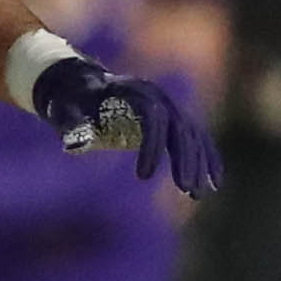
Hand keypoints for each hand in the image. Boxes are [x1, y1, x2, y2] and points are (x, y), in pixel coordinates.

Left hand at [28, 54, 221, 194]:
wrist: (83, 85)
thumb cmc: (72, 101)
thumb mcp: (66, 111)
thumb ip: (74, 127)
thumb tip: (74, 146)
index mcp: (132, 92)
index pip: (153, 117)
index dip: (153, 146)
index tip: (143, 178)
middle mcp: (158, 97)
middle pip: (181, 128)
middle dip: (186, 159)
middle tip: (187, 189)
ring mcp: (170, 107)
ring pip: (193, 135)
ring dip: (200, 164)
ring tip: (198, 194)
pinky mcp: (174, 119)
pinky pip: (197, 138)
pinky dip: (207, 159)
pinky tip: (214, 182)